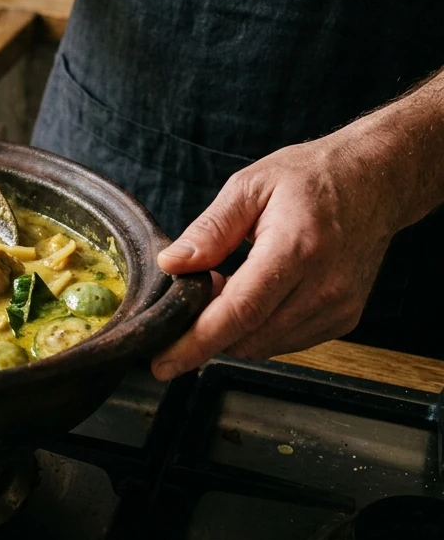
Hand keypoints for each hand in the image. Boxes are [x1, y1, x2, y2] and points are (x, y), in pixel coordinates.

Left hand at [150, 131, 405, 380]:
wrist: (375, 181)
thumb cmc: (311, 177)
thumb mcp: (249, 187)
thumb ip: (210, 230)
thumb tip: (172, 264)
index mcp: (296, 249)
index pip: (240, 312)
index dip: (196, 342)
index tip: (163, 362)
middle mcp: (323, 287)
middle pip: (248, 338)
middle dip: (206, 330)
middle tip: (195, 291)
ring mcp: (338, 308)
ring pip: (264, 345)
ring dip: (233, 329)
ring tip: (227, 284)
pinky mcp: (344, 319)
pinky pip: (285, 341)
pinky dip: (258, 328)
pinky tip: (254, 294)